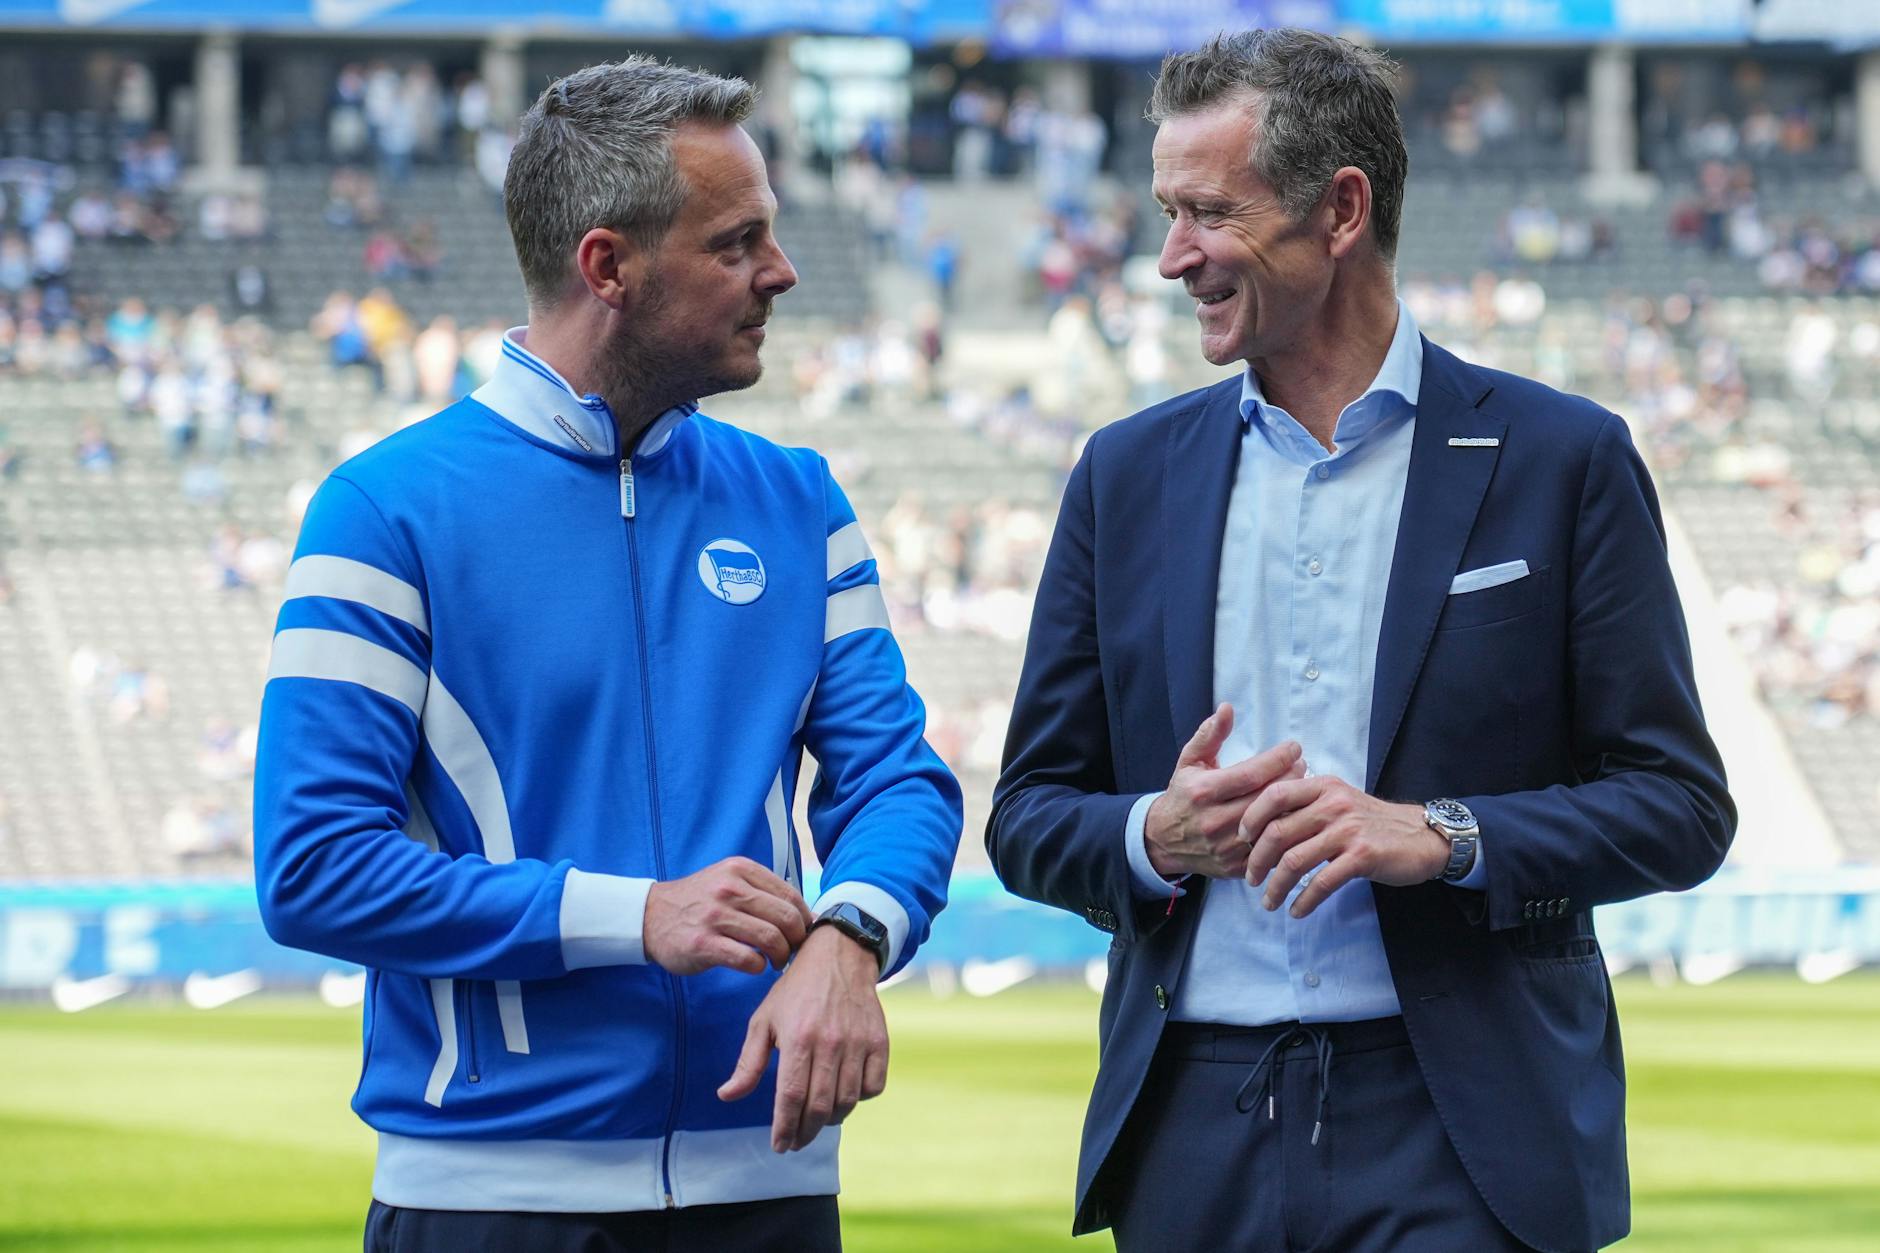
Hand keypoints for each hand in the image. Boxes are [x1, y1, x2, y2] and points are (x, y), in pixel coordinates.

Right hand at [643, 857, 812, 975]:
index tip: (804, 932)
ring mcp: (715, 916)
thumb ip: (761, 890)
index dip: (805, 917)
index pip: (790, 895)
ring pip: (770, 938)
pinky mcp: (703, 944)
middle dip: (797, 938)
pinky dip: (758, 966)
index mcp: (740, 870)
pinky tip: (754, 965)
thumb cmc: (698, 901)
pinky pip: (747, 959)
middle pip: (786, 917)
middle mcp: (729, 889)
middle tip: (793, 950)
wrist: (650, 916)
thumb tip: (805, 914)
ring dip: (780, 955)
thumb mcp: (728, 879)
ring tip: (776, 961)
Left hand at [717, 924, 888, 1152]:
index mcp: (798, 1038)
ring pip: (847, 1102)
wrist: (838, 956)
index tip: (780, 1145)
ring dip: (830, 1119)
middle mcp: (830, 1043)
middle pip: (819, 1107)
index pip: (791, 1098)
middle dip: (805, 1133)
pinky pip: (873, 1087)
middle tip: (796, 1141)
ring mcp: (858, 1043)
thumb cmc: (795, 991)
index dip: (785, 1128)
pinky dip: (859, 1099)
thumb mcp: (763, 1021)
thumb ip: (748, 1063)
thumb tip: (727, 1096)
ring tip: (816, 1118)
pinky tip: (843, 1094)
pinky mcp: (879, 1042)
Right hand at [1144, 703, 1304, 879]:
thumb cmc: (1183, 794)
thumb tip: (1227, 708)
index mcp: (1203, 791)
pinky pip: (1269, 850)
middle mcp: (1214, 820)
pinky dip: (1285, 833)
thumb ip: (1209, 734)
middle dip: (1291, 778)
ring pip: (1271, 825)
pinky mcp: (1235, 867)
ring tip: (1303, 788)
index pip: (1251, 774)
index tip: (1294, 748)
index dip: (1278, 759)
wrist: (1163, 840)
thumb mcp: (1189, 761)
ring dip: (1292, 805)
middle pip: (1265, 799)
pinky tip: (1295, 816)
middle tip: (1303, 765)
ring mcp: (1226, 846)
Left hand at [1238, 776, 1450, 916]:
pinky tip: (1297, 911)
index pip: (1275, 794)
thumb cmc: (1372, 823)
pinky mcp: (1362, 856)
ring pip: (1295, 861)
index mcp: (1323, 786)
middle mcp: (1333, 803)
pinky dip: (1304, 900)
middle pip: (1277, 832)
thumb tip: (1262, 826)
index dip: (1251, 817)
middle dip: (1256, 861)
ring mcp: (1348, 830)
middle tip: (1250, 879)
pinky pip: (1321, 882)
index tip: (1242, 840)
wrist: (1422, 837)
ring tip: (1268, 902)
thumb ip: (1307, 806)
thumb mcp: (1339, 800)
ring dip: (1276, 886)